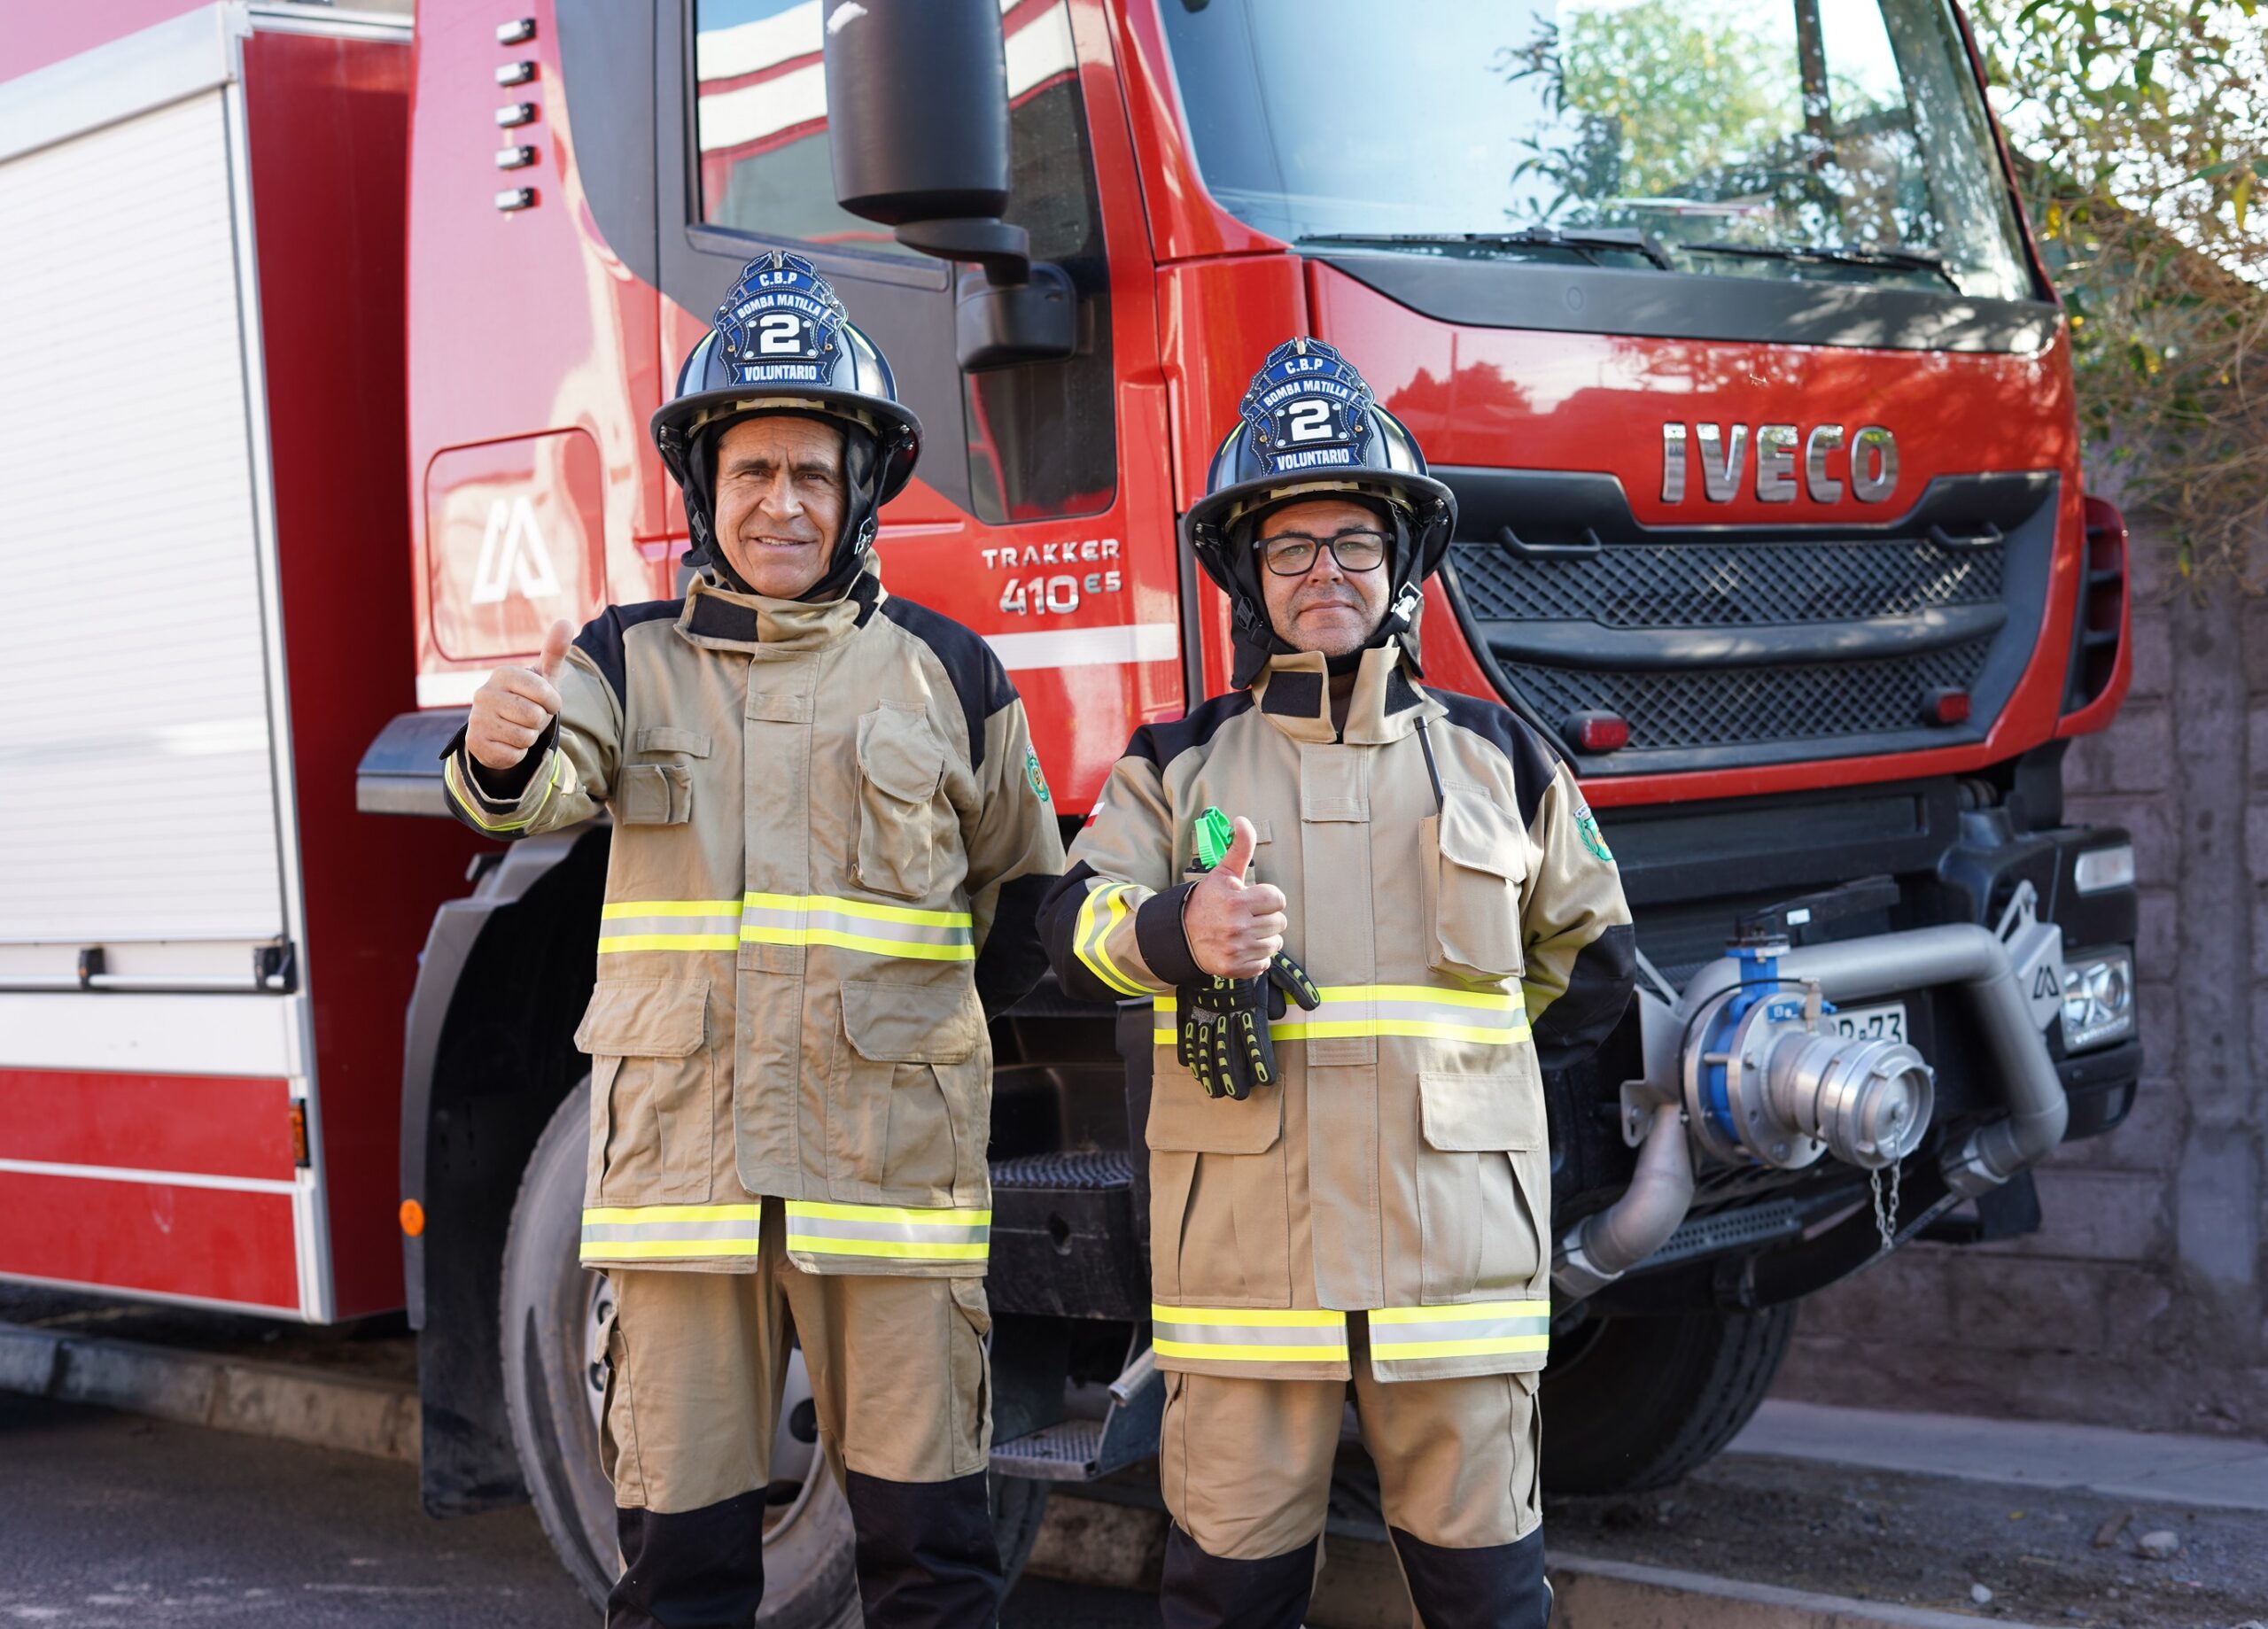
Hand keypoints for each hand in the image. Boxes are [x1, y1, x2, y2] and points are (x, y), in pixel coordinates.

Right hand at [466, 618, 571, 771]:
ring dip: (528, 738)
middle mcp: (484, 693)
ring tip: (517, 728)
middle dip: (540, 721)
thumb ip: (554, 650)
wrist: (501, 729)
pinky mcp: (475, 743)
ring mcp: (477, 719)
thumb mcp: (543, 676)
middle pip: (535, 716)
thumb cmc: (527, 699)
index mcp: (503, 674)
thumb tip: (565, 622)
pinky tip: (507, 743)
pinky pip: (513, 755)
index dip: (552, 703)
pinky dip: (517, 753)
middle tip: (529, 717)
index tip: (545, 702)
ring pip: (524, 737)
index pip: (544, 693)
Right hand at [1176, 954, 1322, 1100]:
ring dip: (1212, 1071)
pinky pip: (1190, 1036)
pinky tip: (1194, 1072)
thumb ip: (1295, 983)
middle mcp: (1226, 1012)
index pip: (1255, 1038)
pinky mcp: (1192, 1009)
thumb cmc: (1249, 957)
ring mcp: (1206, 1012)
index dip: (1260, 1059)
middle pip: (1228, 1049)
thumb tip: (1313, 1004)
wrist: (1210, 940)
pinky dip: (1192, 1055)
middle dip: (1233, 1074)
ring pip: (1208, 1047)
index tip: (1266, 1079)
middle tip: (1239, 1095)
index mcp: (1248, 1004)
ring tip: (1216, 1092)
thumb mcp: (1276, 966)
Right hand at [1182, 817, 1287, 979]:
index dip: (1267, 898)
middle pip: (1280, 922)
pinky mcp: (1236, 968)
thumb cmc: (1206, 902)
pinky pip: (1264, 962)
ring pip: (1275, 943)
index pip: (1277, 899)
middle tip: (1248, 915)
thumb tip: (1242, 821)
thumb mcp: (1223, 873)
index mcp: (1236, 902)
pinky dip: (1256, 956)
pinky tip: (1241, 946)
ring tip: (1244, 931)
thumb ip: (1239, 847)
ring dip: (1263, 937)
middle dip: (1266, 917)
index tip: (1252, 899)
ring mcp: (1237, 950)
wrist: (1181, 935)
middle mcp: (1237, 927)